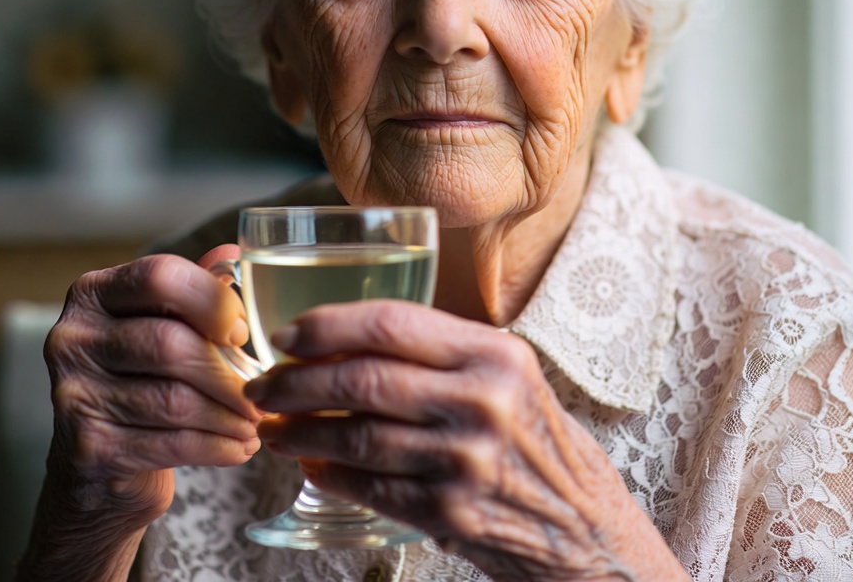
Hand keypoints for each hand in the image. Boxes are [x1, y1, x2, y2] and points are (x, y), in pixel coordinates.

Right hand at [40, 245, 259, 526]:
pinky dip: (217, 446)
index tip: (241, 332)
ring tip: (255, 420)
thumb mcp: (163, 323)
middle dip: (227, 371)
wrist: (98, 468)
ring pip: (175, 399)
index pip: (160, 277)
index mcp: (94, 293)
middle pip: (170, 343)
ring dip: (229, 414)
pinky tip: (238, 446)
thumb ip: (194, 289)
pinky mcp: (88, 448)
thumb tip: (233, 255)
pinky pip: (171, 443)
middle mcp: (72, 338)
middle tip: (263, 389)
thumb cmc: (141, 380)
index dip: (211, 300)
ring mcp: (73, 395)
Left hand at [248, 301, 686, 581]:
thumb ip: (443, 352)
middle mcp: (483, 399)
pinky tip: (310, 465)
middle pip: (363, 377)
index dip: (327, 326)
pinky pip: (370, 486)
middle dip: (298, 380)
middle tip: (264, 386)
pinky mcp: (451, 513)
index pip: (391, 322)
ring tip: (273, 428)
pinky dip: (329, 474)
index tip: (289, 335)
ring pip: (356, 434)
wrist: (587, 529)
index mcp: (494, 353)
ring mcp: (466, 459)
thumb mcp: (510, 375)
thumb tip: (350, 339)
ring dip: (302, 431)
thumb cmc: (539, 440)